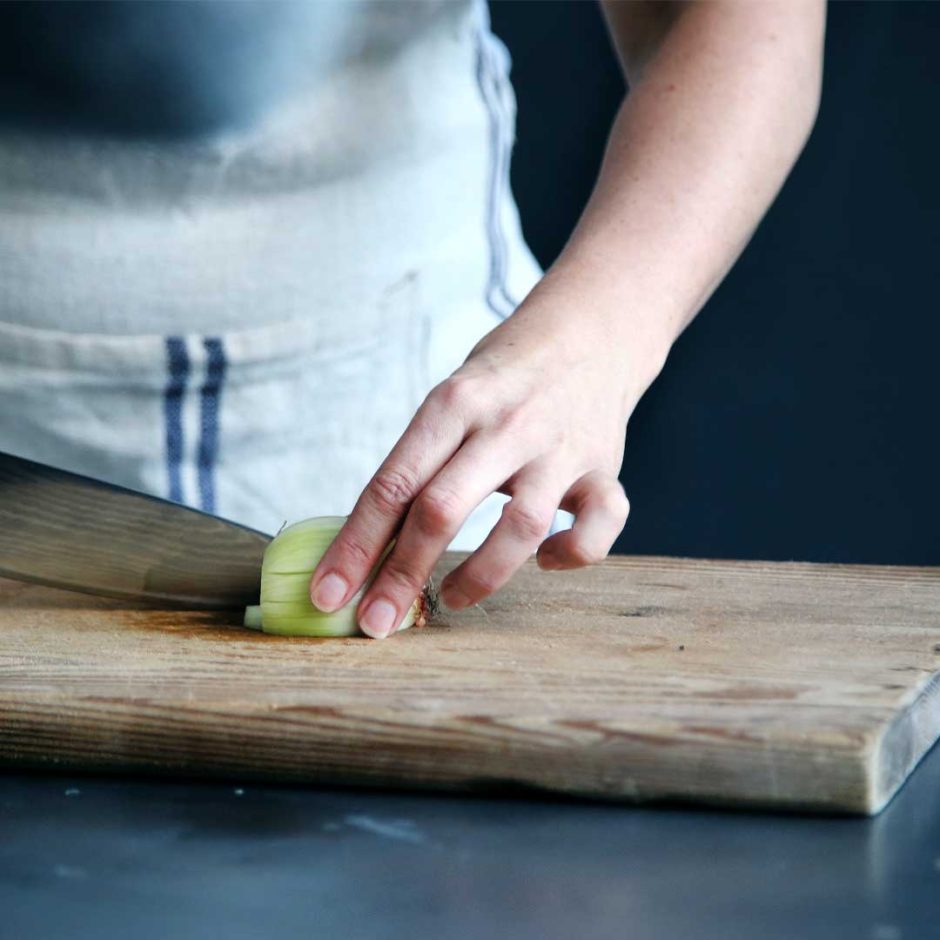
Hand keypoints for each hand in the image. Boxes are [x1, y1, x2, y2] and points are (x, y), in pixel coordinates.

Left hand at [309, 269, 646, 637]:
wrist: (590, 330)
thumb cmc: (503, 377)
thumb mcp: (453, 398)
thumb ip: (422, 461)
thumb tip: (370, 544)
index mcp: (453, 403)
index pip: (392, 483)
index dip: (356, 545)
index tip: (329, 593)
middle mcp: (505, 424)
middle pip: (441, 509)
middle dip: (401, 575)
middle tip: (376, 623)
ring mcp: (559, 447)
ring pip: (518, 527)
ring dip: (479, 576)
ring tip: (451, 597)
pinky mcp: (604, 467)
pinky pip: (600, 524)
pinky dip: (573, 554)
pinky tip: (547, 560)